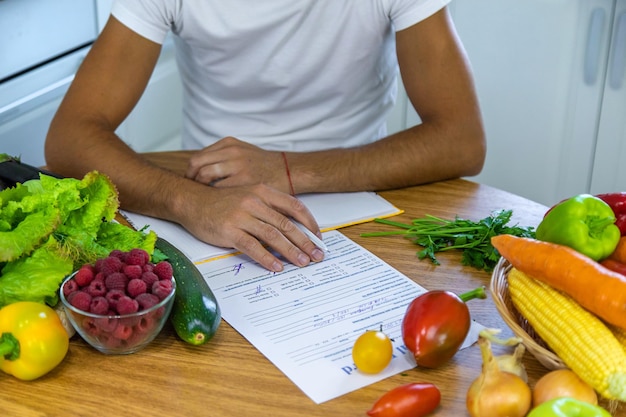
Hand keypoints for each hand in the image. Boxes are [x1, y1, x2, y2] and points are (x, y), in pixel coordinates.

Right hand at [177, 182, 324, 271]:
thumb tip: (291, 231)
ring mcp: (242, 215)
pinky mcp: (229, 230)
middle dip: (305, 242)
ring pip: (273, 235)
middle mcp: (254, 201)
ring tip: (302, 262)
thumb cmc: (221, 202)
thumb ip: (268, 210)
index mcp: (262, 191)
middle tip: (317, 256)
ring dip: (291, 251)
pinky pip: (252, 246)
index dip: (309, 223)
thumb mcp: (248, 197)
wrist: (191, 201)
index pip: (294, 206)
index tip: (319, 237)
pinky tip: (277, 266)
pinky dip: (267, 257)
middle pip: (286, 224)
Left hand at [185, 137, 288, 191]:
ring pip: (205, 175)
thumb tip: (201, 168)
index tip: (192, 181)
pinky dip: (215, 196)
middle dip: (192, 178)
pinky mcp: (245, 181)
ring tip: (205, 197)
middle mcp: (231, 151)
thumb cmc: (264, 165)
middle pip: (197, 164)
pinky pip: (220, 189)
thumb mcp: (242, 152)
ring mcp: (238, 165)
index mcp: (229, 144)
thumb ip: (223, 157)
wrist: (288, 170)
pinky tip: (218, 202)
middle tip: (194, 191)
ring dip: (201, 187)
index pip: (198, 157)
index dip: (192, 171)